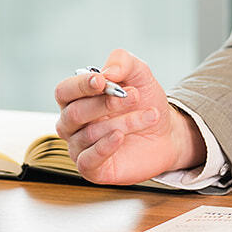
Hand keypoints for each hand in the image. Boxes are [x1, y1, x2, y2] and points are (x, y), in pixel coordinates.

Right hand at [52, 49, 205, 184]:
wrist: (166, 132)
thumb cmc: (145, 102)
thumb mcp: (139, 74)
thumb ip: (122, 62)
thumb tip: (107, 73)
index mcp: (76, 99)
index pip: (64, 91)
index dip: (81, 85)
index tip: (103, 81)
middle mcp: (72, 124)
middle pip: (74, 113)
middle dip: (106, 103)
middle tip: (134, 96)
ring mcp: (80, 147)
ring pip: (90, 134)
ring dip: (124, 122)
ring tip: (149, 115)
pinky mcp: (92, 169)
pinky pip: (87, 161)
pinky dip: (103, 148)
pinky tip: (120, 137)